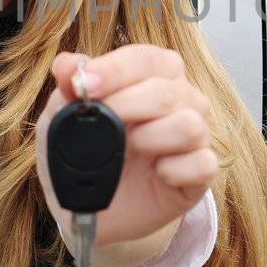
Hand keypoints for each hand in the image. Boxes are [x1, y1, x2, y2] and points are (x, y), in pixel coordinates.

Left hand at [35, 45, 216, 266]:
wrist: (86, 207)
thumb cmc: (82, 153)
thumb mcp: (62, 118)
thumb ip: (67, 88)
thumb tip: (67, 64)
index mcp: (151, 75)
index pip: (145, 59)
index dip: (116, 70)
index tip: (86, 85)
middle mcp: (180, 100)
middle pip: (167, 91)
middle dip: (127, 106)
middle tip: (102, 125)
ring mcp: (194, 136)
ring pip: (190, 124)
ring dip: (152, 138)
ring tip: (130, 149)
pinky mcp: (201, 173)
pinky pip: (203, 163)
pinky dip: (175, 169)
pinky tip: (157, 174)